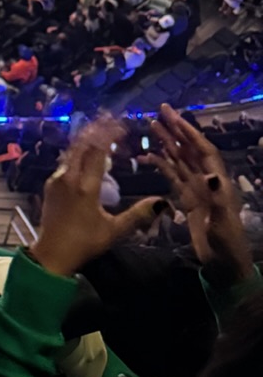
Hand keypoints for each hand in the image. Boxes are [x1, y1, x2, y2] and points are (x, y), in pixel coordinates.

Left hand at [32, 118, 166, 276]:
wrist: (52, 252)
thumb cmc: (85, 242)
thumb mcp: (114, 230)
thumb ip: (138, 214)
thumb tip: (163, 202)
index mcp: (85, 186)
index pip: (98, 151)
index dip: (109, 135)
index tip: (121, 125)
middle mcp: (69, 177)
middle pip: (82, 145)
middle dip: (96, 130)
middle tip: (110, 120)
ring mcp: (57, 179)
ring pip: (72, 152)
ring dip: (86, 139)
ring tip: (100, 131)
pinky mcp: (51, 184)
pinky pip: (66, 161)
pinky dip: (78, 152)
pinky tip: (86, 155)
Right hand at [151, 102, 252, 286]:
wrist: (223, 265)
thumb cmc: (227, 244)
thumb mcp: (223, 222)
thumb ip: (216, 197)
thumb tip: (210, 174)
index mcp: (218, 182)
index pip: (204, 151)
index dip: (190, 133)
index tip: (174, 117)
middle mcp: (206, 181)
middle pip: (190, 150)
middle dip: (177, 130)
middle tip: (161, 111)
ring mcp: (196, 189)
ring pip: (180, 160)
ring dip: (167, 143)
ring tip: (152, 126)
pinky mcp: (186, 200)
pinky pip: (172, 176)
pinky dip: (161, 164)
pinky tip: (149, 156)